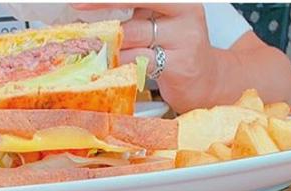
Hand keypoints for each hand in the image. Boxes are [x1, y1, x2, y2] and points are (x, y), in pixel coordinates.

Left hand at [72, 3, 218, 112]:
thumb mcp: (164, 20)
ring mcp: (184, 40)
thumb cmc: (181, 50)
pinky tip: (112, 66)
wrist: (210, 83)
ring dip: (110, 45)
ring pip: (132, 37)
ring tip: (95, 50)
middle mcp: (184, 13)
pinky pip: (139, 62)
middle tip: (81, 25)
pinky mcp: (179, 67)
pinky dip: (122, 63)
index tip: (81, 2)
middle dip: (104, 21)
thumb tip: (95, 8)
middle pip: (133, 9)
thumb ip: (138, 11)